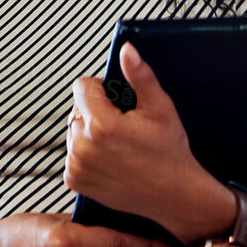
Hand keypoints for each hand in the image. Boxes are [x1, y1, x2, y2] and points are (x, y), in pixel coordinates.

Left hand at [64, 43, 233, 242]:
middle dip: (96, 112)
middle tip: (123, 127)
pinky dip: (86, 154)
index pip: (82, 86)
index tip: (119, 102)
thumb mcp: (161, 109)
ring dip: (89, 133)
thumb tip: (127, 50)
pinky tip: (110, 160)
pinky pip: (72, 154)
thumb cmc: (170, 153)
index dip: (101, 89)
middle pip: (77, 109)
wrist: (175, 196)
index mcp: (102, 124)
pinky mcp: (74, 180)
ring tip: (118, 145)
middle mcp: (83, 146)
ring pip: (73, 131)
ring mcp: (76, 165)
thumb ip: (140, 76)